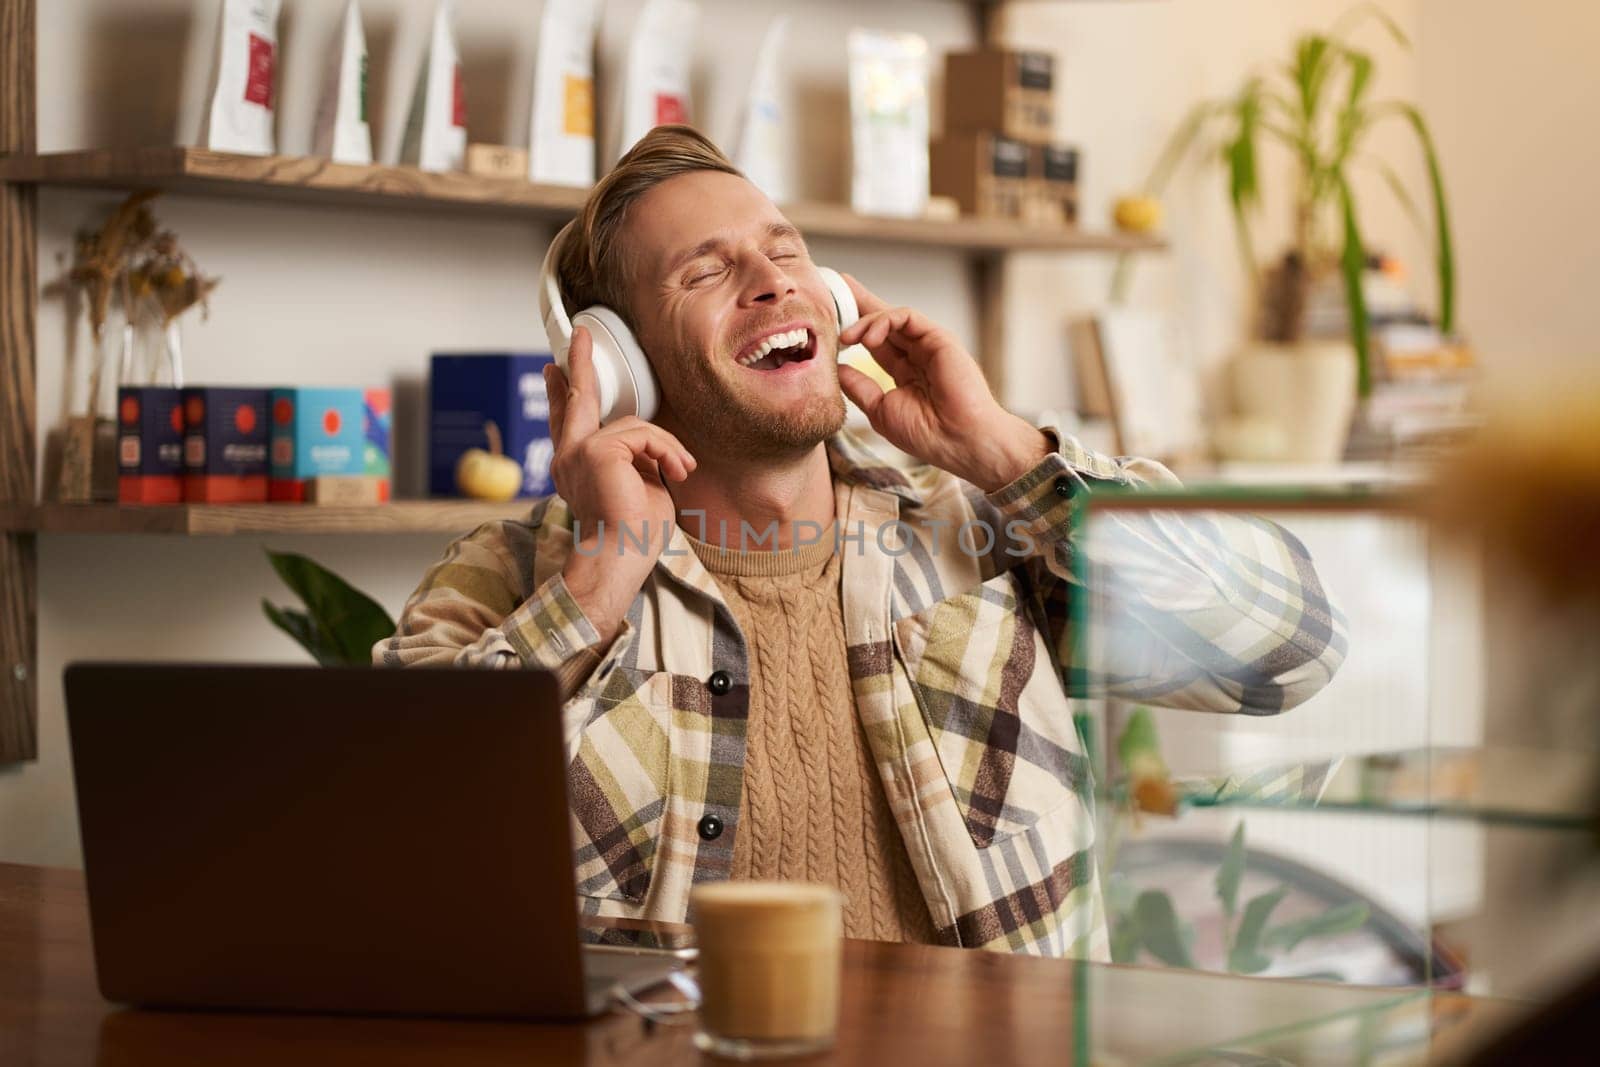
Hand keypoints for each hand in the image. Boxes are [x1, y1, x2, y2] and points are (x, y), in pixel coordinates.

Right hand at [545, 327, 695, 640]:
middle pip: (576, 400)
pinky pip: (645, 434)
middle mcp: (569, 457)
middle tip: (579, 334)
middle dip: (579, 364)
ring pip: (634, 425)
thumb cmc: (634, 534)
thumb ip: (634, 458)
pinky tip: (678, 473)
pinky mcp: (597, 451)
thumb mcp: (638, 486)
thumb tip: (645, 441)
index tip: (557, 370)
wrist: (620, 558)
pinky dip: (668, 451)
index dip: (564, 394)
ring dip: (667, 446)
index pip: (569, 422)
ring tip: (681, 471)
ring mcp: (579, 452)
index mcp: (576, 468)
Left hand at [834, 275, 1049, 492]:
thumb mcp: (880, 409)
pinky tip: (868, 337)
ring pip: (893, 317)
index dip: (855, 330)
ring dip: (865, 321)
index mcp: (906, 374)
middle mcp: (918, 356)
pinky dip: (884, 320)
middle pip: (884, 323)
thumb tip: (837, 369)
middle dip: (858, 303)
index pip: (876, 344)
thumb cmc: (925, 433)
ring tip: (846, 337)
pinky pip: (907, 316)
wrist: (957, 440)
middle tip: (834, 286)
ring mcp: (929, 345)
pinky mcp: (939, 338)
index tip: (831, 320)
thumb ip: (860, 387)